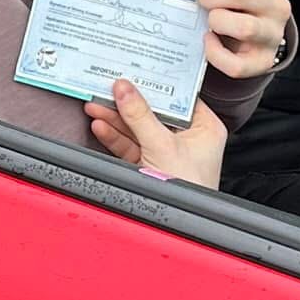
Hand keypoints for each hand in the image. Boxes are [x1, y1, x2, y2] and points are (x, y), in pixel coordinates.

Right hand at [86, 81, 226, 186]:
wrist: (178, 229)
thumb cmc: (188, 189)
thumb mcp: (161, 145)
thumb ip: (140, 115)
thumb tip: (124, 88)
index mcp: (205, 128)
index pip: (178, 97)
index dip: (155, 84)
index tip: (134, 71)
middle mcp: (189, 138)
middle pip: (154, 112)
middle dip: (127, 102)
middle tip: (106, 87)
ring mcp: (168, 152)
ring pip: (138, 128)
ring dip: (115, 118)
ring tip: (95, 104)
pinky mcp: (151, 165)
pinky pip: (131, 145)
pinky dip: (114, 137)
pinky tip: (100, 126)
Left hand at [160, 0, 290, 79]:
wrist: (258, 31)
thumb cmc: (238, 2)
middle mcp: (277, 5)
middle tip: (200, 2)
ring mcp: (272, 35)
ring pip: (243, 27)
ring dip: (217, 22)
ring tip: (210, 22)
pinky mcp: (263, 62)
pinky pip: (235, 65)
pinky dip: (216, 54)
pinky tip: (209, 41)